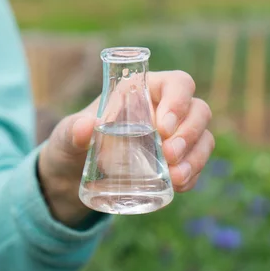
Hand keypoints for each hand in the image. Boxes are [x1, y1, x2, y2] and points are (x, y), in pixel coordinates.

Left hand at [37, 70, 213, 225]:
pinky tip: (178, 187)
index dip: (178, 101)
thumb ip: (72, 131)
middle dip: (189, 133)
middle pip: (198, 111)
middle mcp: (164, 109)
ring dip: (196, 157)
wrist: (72, 176)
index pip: (177, 83)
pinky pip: (196, 164)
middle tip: (169, 156)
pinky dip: (192, 175)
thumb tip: (85, 127)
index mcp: (142, 90)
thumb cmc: (72, 144)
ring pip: (203, 138)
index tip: (162, 127)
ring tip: (176, 178)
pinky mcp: (175, 163)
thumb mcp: (66, 137)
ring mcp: (174, 137)